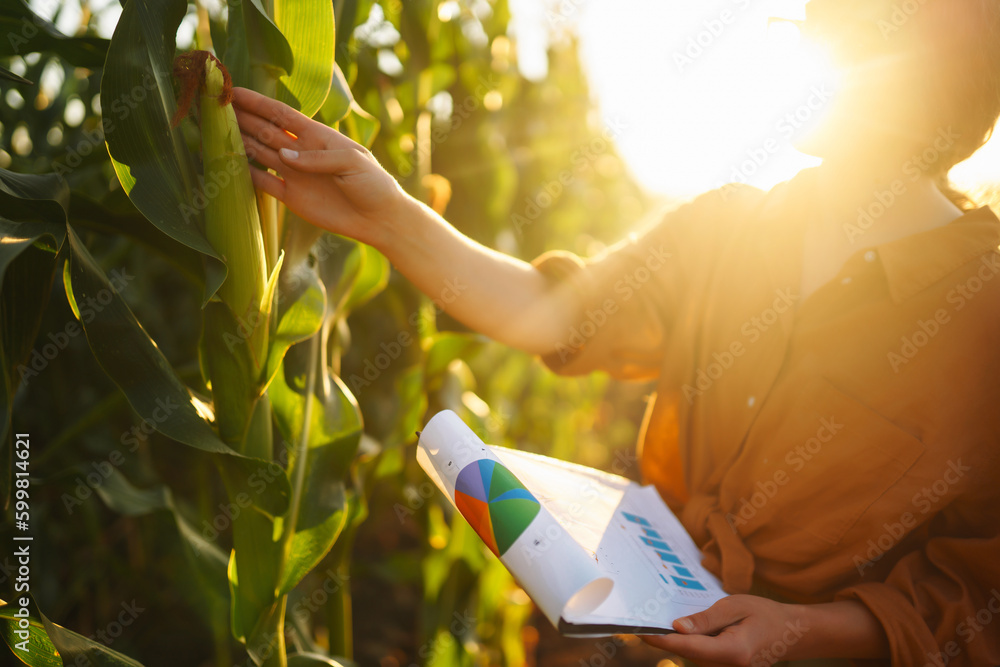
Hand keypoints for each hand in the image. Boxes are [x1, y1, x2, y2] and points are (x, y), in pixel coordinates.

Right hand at [231, 86, 406, 247]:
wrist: (379, 219)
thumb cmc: (373, 183)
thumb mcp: (352, 162)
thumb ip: (318, 157)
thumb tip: (284, 155)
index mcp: (317, 136)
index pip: (280, 114)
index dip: (256, 102)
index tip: (233, 90)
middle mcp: (301, 151)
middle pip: (264, 129)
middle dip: (240, 117)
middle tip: (214, 106)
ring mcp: (294, 174)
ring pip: (259, 152)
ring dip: (238, 141)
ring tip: (214, 130)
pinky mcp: (291, 197)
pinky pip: (263, 182)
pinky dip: (245, 174)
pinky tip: (227, 164)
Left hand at [641, 595, 809, 666]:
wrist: (791, 633)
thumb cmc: (765, 614)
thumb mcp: (735, 606)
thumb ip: (706, 619)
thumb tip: (677, 627)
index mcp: (733, 651)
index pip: (689, 647)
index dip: (663, 639)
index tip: (641, 631)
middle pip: (688, 653)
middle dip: (668, 637)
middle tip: (646, 617)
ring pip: (693, 656)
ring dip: (680, 640)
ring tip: (668, 619)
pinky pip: (702, 657)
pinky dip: (692, 643)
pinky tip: (689, 627)